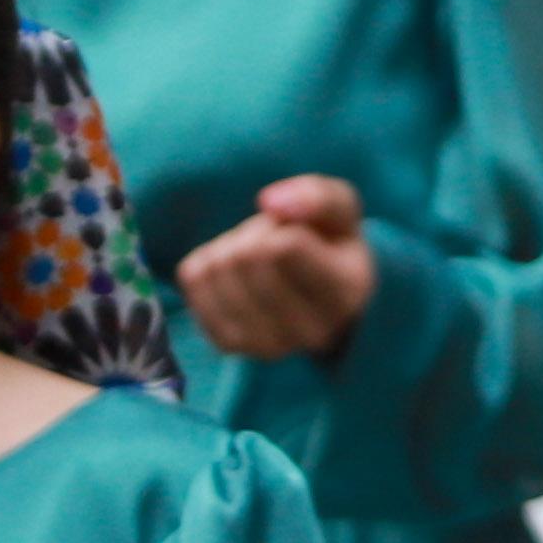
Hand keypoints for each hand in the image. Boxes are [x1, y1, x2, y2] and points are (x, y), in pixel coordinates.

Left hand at [174, 175, 376, 359]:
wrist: (316, 297)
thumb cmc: (330, 245)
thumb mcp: (341, 209)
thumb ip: (318, 197)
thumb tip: (268, 203)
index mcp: (348, 295)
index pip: (285, 246)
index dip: (283, 226)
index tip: (300, 234)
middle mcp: (313, 332)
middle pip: (248, 256)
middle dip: (256, 235)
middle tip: (275, 244)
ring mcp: (269, 345)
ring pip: (219, 268)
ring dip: (231, 248)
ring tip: (258, 260)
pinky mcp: (230, 344)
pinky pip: (194, 281)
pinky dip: (207, 264)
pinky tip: (236, 276)